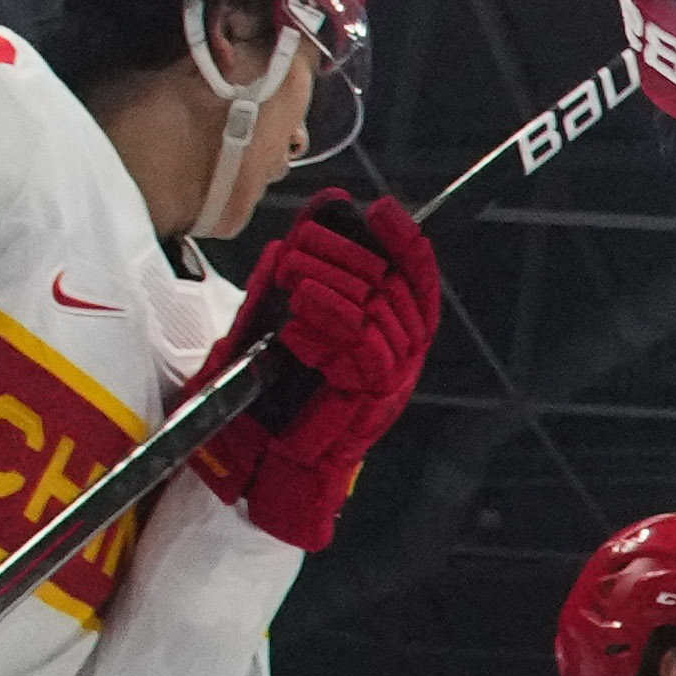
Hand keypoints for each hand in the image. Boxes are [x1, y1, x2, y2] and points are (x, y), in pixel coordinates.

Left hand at [198, 182, 432, 543]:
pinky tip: (301, 320)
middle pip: (401, 290)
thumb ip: (304, 267)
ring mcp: (388, 384)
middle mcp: (398, 358)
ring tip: (296, 281)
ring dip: (337, 288)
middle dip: (350, 258)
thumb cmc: (270, 395)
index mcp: (386, 335)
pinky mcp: (368, 407)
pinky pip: (368, 354)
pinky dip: (334, 327)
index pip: (416, 281)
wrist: (259, 465)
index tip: (380, 210)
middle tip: (301, 249)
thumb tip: (326, 212)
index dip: (405, 243)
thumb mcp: (281, 314)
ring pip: (386, 316)